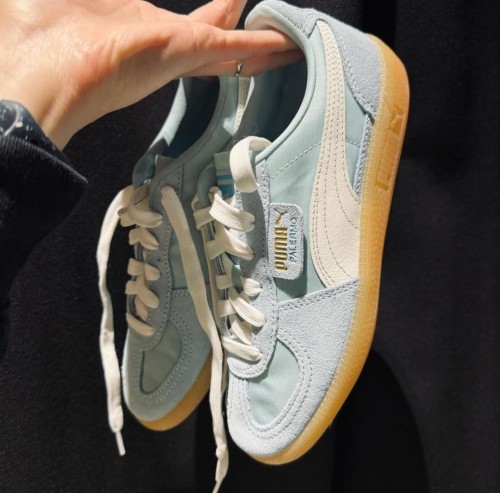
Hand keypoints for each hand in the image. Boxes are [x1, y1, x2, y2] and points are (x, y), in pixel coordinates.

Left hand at [0, 0, 298, 148]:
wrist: (32, 79)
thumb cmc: (35, 35)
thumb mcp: (66, 0)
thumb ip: (92, 4)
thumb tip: (84, 3)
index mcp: (136, 30)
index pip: (186, 26)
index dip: (214, 17)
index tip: (231, 9)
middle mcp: (161, 45)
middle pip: (213, 38)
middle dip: (240, 34)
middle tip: (273, 33)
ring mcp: (174, 52)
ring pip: (229, 47)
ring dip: (260, 45)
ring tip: (290, 42)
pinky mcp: (183, 52)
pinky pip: (233, 47)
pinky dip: (262, 47)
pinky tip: (290, 45)